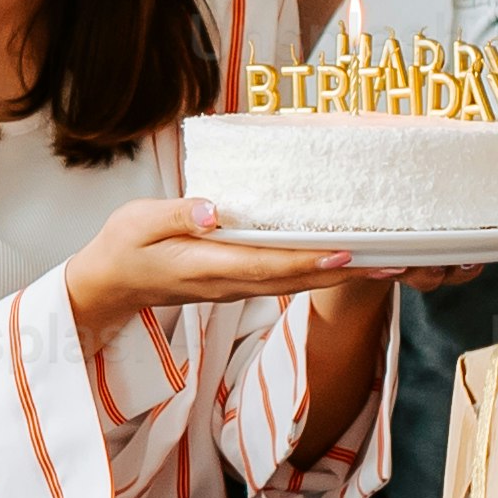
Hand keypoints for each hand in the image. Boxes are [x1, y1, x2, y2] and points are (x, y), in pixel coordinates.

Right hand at [63, 196, 360, 349]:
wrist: (109, 285)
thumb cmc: (123, 247)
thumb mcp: (139, 221)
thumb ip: (178, 214)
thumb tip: (214, 209)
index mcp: (206, 266)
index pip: (266, 264)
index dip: (307, 261)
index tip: (345, 253)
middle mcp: (227, 283)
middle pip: (293, 281)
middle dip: (342, 273)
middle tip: (388, 262)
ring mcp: (233, 288)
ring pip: (293, 285)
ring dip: (337, 276)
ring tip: (379, 264)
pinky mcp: (235, 284)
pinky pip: (282, 282)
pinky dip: (314, 273)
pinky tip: (338, 261)